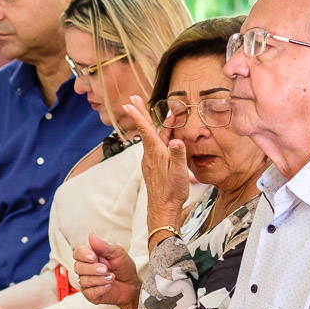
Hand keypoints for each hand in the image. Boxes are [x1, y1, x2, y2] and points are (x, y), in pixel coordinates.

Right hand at [73, 233, 140, 308]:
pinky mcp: (90, 295)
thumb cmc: (124, 268)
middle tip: (106, 269)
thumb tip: (92, 235)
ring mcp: (86, 282)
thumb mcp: (118, 254)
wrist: (132, 285)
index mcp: (90, 256)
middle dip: (93, 269)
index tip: (94, 257)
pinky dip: (101, 289)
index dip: (83, 255)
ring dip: (100, 279)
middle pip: (78, 267)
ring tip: (111, 277)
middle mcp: (85, 269)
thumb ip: (104, 246)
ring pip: (83, 280)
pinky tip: (109, 286)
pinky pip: (89, 292)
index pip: (77, 253)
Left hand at [122, 94, 189, 229]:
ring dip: (149, 122)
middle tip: (133, 99)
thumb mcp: (178, 173)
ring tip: (148, 110)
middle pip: (144, 129)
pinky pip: (154, 145)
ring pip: (150, 137)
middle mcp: (150, 155)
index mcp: (156, 154)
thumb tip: (177, 140)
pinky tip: (163, 134)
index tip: (130, 103)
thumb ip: (178, 155)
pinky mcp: (153, 165)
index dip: (138, 115)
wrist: (163, 209)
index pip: (146, 130)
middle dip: (139, 113)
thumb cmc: (172, 192)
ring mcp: (150, 160)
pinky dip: (156, 135)